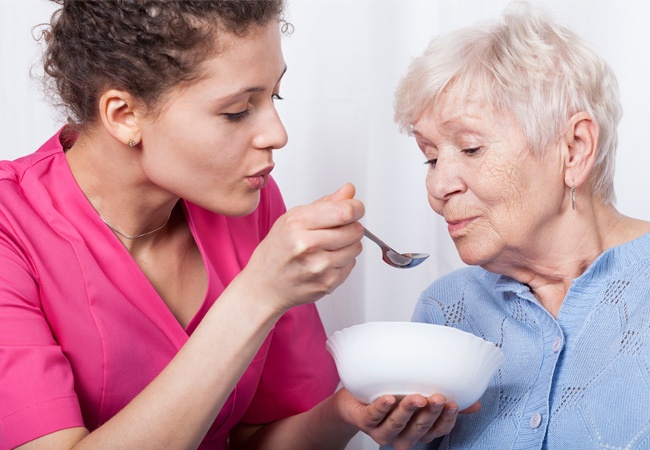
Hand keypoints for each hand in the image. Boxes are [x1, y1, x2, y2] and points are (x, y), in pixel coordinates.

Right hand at [243, 183, 363, 311]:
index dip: (356, 207)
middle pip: (355, 230)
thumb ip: (325, 203)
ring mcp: (319, 267)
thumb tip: (349, 190)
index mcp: (298, 224)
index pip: (344, 212)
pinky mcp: (327, 283)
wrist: (264, 285)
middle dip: (352, 226)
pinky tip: (325, 261)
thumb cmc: (277, 250)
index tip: (355, 208)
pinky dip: (343, 261)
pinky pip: (351, 264)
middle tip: (338, 229)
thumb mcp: (293, 219)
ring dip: (348, 244)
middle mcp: (308, 246)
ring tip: (329, 246)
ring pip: (356, 247)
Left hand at [335, 388, 480, 449]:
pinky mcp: (364, 421)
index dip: (446, 419)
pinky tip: (387, 398)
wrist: (354, 399)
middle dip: (429, 414)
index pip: (437, 430)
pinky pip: (373, 417)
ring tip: (416, 397)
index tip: (453, 404)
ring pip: (396, 425)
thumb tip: (475, 403)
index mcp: (418, 430)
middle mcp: (402, 435)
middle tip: (437, 398)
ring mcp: (382, 430)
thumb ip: (445, 401)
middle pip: (419, 429)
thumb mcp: (420, 396)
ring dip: (407, 411)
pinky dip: (381, 408)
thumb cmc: (391, 396)